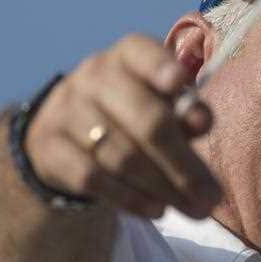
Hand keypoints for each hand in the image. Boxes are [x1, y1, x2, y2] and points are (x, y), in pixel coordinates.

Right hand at [24, 34, 219, 218]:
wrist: (67, 136)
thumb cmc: (135, 115)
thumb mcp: (163, 105)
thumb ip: (187, 111)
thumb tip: (201, 121)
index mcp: (129, 55)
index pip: (143, 52)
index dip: (161, 67)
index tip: (179, 83)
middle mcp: (95, 75)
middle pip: (147, 120)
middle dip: (184, 163)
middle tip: (211, 197)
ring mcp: (66, 109)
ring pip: (123, 155)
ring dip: (164, 188)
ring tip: (194, 209)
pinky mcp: (49, 146)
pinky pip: (93, 177)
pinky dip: (130, 198)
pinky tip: (157, 209)